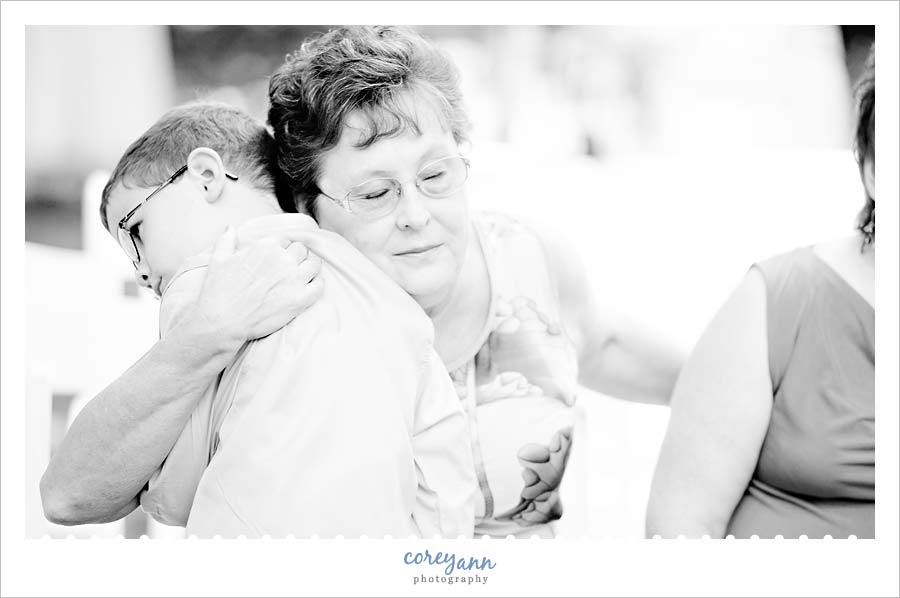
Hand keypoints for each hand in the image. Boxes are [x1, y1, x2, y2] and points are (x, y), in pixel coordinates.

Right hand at [187, 226, 322, 349]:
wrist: (222, 322)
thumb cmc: (218, 292)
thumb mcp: (217, 260)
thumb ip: (226, 240)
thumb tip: (230, 228)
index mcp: (266, 247)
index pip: (286, 240)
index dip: (283, 249)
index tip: (279, 258)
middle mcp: (283, 259)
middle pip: (301, 250)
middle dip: (297, 257)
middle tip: (290, 269)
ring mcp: (293, 279)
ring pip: (314, 265)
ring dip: (309, 269)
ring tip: (302, 277)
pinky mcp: (300, 300)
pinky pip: (319, 286)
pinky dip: (317, 285)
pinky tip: (309, 288)